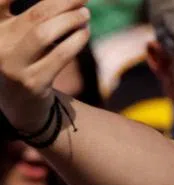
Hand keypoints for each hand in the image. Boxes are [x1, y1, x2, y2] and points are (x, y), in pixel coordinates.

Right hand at [0, 0, 89, 131]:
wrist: (21, 105)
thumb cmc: (22, 61)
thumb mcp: (16, 37)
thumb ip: (32, 17)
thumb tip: (67, 1)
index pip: (0, 2)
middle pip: (35, 15)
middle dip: (62, 3)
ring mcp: (13, 66)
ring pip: (45, 34)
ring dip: (70, 21)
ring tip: (85, 14)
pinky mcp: (33, 83)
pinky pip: (59, 56)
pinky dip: (76, 41)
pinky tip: (84, 33)